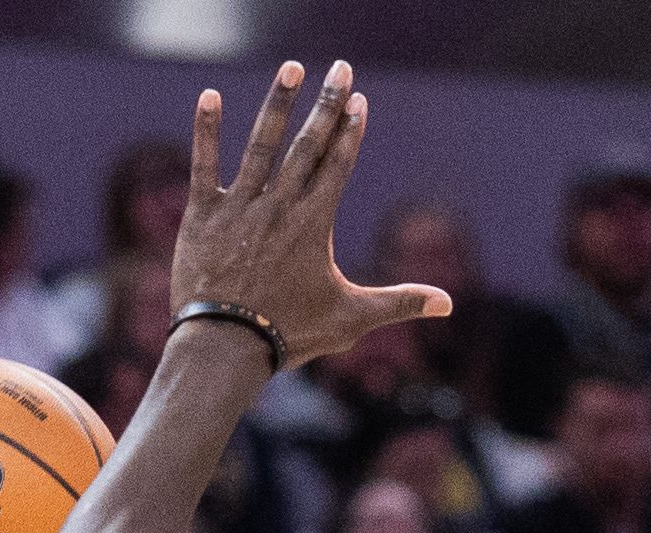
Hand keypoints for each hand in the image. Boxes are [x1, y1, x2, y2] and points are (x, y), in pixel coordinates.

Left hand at [171, 61, 449, 368]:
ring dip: (278, 104)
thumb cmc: (291, 333)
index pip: (337, 165)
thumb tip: (448, 304)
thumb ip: (400, 303)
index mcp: (314, 224)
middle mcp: (279, 206)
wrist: (226, 347)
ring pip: (261, 144)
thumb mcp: (352, 318)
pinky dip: (207, 130)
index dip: (349, 130)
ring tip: (292, 69)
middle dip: (326, 103)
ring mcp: (239, 206)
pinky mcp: (202, 215)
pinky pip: (204, 163)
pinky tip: (209, 95)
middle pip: (307, 145)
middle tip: (339, 67)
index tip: (357, 98)